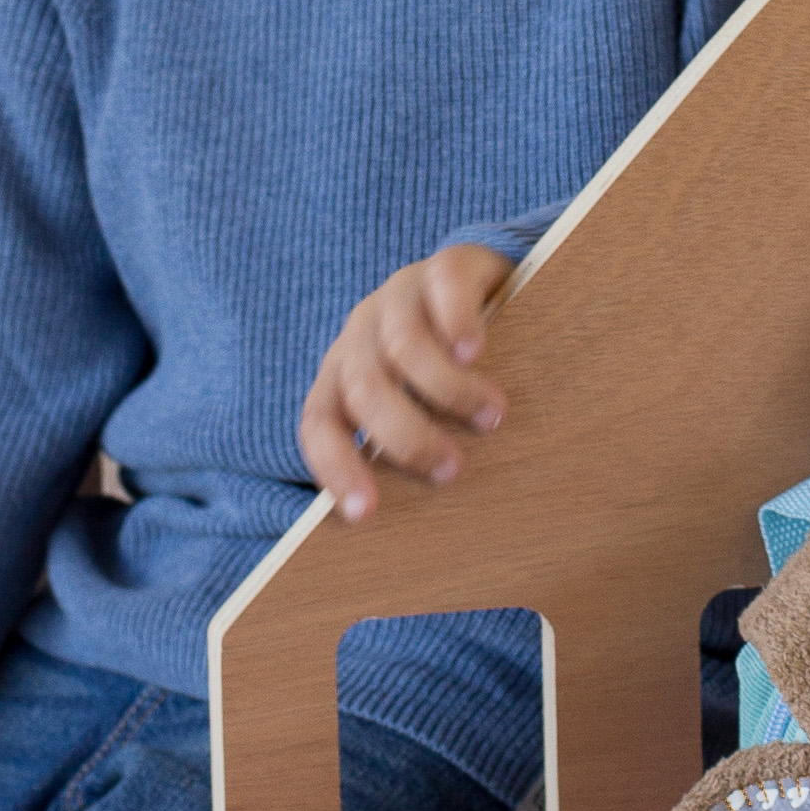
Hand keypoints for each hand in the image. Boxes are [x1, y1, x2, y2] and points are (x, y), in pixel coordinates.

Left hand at [299, 241, 514, 520]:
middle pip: (363, 389)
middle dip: (407, 437)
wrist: (485, 289)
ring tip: (492, 417)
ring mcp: (397, 298)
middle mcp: (359, 338)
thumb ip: (410, 453)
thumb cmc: (452, 375)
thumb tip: (426, 544)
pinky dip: (457, 322)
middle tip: (452, 469)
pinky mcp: (442, 267)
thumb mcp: (423, 415)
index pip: (318, 425)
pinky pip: (441, 289)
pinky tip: (479, 351)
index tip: (366, 513)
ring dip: (446, 390)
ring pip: (402, 344)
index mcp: (342, 381)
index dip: (336, 467)